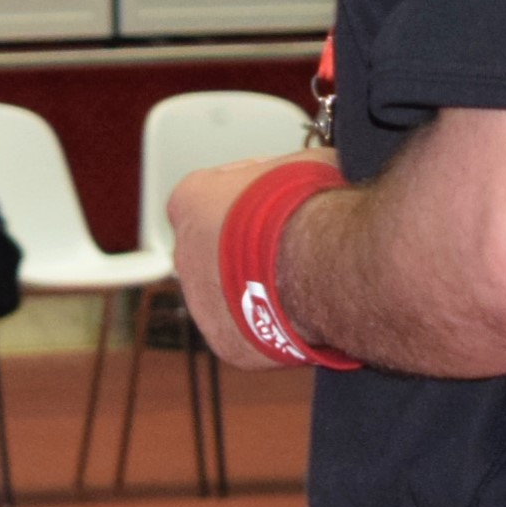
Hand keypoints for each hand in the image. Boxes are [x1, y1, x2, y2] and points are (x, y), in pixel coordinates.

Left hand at [167, 155, 307, 373]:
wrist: (321, 262)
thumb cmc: (309, 206)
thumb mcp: (303, 163)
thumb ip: (288, 174)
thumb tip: (309, 180)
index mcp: (189, 201)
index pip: (214, 194)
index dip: (256, 196)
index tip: (283, 201)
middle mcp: (184, 253)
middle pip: (217, 250)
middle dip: (251, 248)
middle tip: (296, 247)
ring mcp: (201, 303)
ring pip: (230, 296)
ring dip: (261, 291)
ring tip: (307, 285)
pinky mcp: (227, 343)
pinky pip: (252, 333)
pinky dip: (277, 327)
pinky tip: (307, 313)